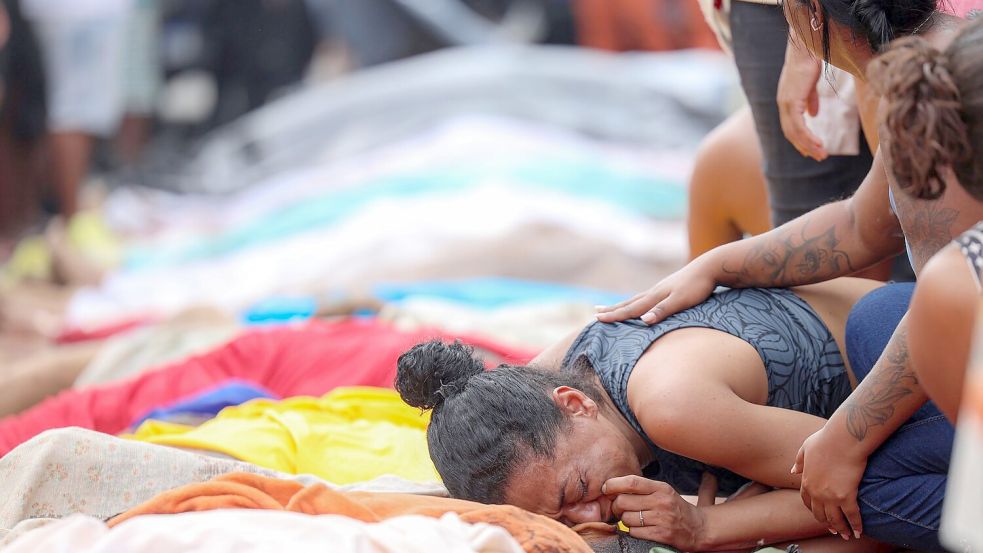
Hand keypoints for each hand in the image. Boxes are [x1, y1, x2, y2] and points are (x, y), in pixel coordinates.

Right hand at [595, 260, 716, 324]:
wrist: (711, 267)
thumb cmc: (698, 286)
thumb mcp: (681, 301)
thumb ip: (663, 311)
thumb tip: (643, 321)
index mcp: (655, 296)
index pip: (630, 309)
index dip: (614, 315)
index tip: (597, 319)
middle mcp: (654, 292)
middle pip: (628, 303)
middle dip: (612, 310)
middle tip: (595, 313)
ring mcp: (660, 289)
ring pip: (636, 299)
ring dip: (622, 305)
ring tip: (610, 307)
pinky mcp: (668, 289)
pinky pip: (645, 298)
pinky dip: (636, 302)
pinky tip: (638, 303)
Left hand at [604, 475, 706, 550]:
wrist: (698, 527)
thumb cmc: (674, 507)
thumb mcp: (662, 491)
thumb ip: (642, 488)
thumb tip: (613, 487)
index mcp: (660, 487)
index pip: (631, 482)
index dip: (614, 484)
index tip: (606, 488)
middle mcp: (661, 501)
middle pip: (623, 501)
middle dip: (616, 506)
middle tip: (619, 509)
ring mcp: (662, 519)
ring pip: (626, 518)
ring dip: (624, 520)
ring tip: (632, 519)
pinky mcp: (662, 534)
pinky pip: (634, 532)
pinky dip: (633, 532)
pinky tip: (640, 529)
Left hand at [777, 32, 826, 160]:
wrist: (807, 49)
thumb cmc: (809, 62)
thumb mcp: (810, 85)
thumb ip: (810, 100)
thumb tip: (813, 115)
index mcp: (787, 102)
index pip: (790, 127)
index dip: (799, 140)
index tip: (810, 149)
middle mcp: (783, 105)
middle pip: (791, 133)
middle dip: (805, 147)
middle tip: (818, 156)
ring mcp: (786, 104)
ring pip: (795, 133)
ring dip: (809, 145)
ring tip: (822, 154)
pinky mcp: (792, 102)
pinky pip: (799, 126)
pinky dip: (808, 137)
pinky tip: (819, 144)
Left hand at [791, 426, 866, 539]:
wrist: (843, 439)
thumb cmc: (826, 440)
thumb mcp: (806, 447)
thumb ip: (799, 461)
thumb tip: (793, 470)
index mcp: (806, 481)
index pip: (807, 501)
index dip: (814, 510)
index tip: (820, 514)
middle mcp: (816, 492)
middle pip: (820, 514)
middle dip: (827, 523)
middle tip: (834, 529)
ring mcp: (831, 496)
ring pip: (835, 519)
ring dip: (841, 529)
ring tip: (847, 535)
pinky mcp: (847, 496)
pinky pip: (852, 516)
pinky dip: (856, 526)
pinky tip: (859, 532)